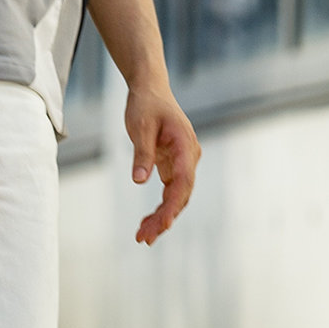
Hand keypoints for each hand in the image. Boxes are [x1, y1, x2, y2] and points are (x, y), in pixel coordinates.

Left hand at [126, 82, 199, 246]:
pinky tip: (147, 224)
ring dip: (162, 217)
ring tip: (143, 237)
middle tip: (144, 238)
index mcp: (186, 145)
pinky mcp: (174, 166)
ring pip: (177, 197)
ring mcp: (183, 163)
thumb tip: (139, 181)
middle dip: (164, 218)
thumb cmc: (146, 104)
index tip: (164, 224)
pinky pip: (169, 193)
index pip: (183, 181)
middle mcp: (190, 157)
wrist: (151, 89)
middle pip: (181, 194)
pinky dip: (160, 208)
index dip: (174, 205)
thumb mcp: (140, 126)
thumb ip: (142, 154)